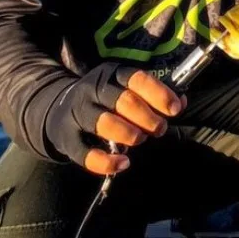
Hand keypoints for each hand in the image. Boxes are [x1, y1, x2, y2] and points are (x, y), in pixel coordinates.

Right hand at [45, 63, 185, 175]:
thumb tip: (181, 102)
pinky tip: (124, 163)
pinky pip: (86, 153)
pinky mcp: (67, 139)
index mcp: (112, 75)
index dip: (159, 94)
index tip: (175, 109)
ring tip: (139, 139)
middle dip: (149, 118)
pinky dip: (107, 162)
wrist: (58, 108)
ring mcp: (78, 114)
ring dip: (130, 134)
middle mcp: (92, 90)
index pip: (138, 79)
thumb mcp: (125, 88)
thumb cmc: (105, 100)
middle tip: (159, 129)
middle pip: (125, 101)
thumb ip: (153, 94)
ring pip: (105, 123)